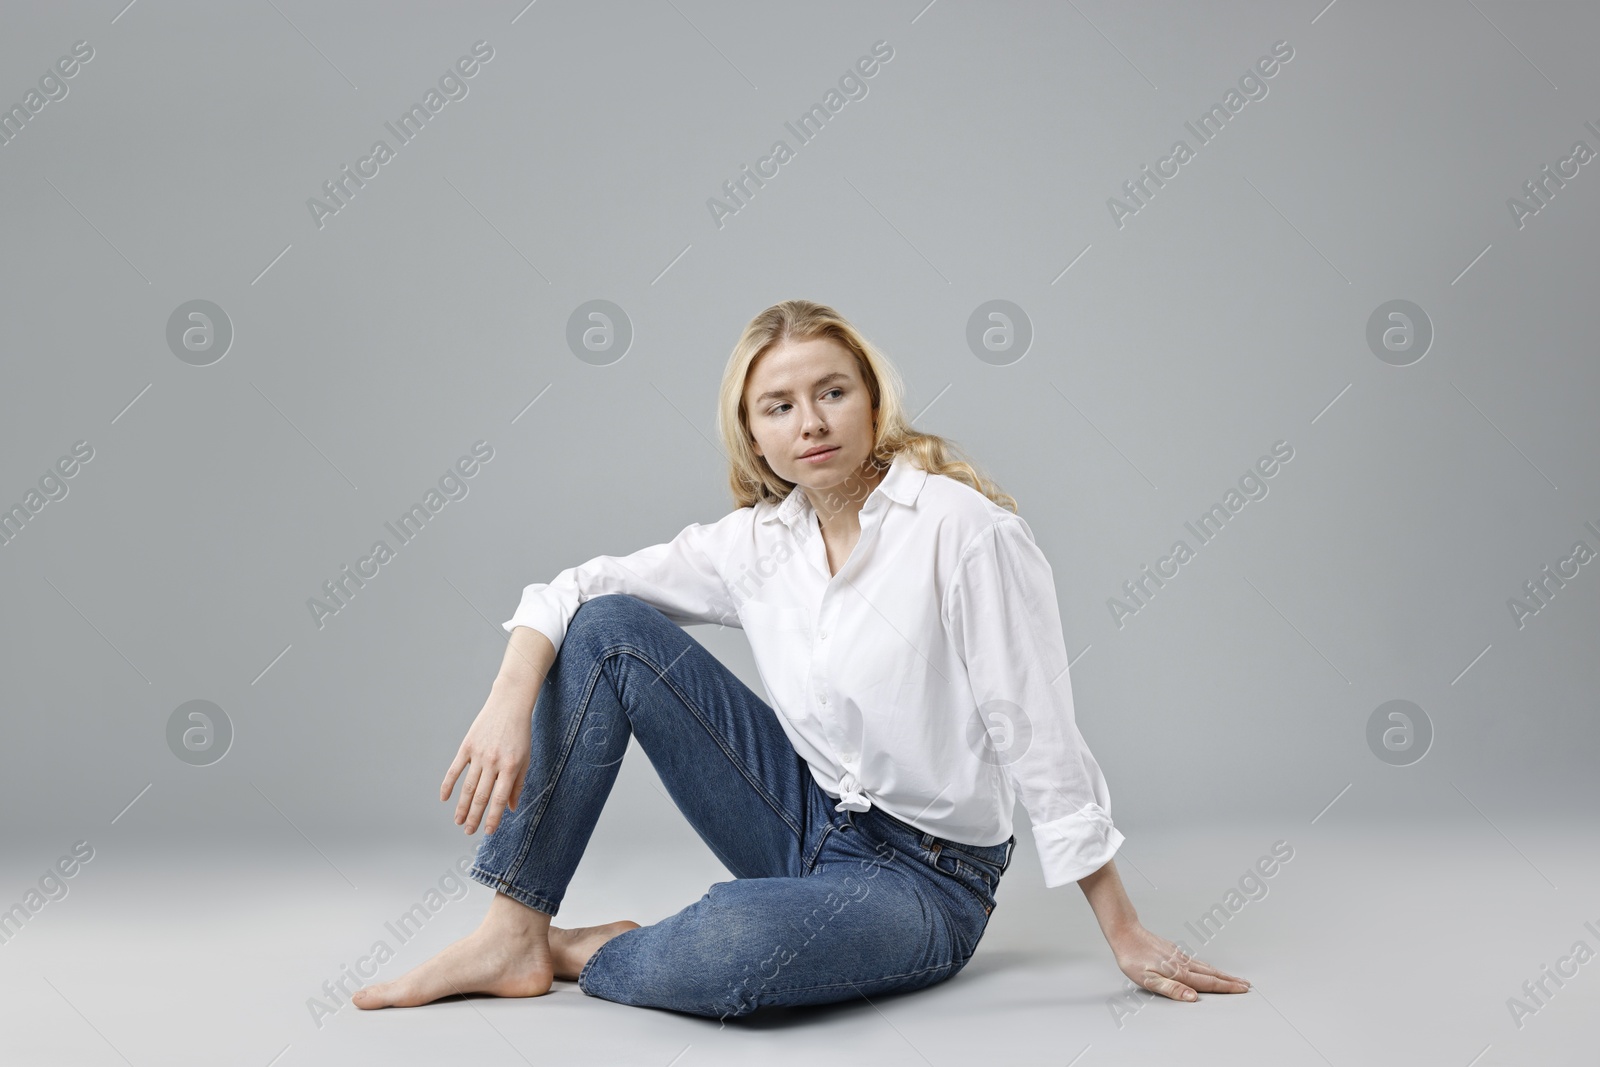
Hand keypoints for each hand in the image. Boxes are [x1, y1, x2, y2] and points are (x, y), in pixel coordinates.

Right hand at [440, 683, 534, 834]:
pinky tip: (444, 798)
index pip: (500, 799)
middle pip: (481, 796)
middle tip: (469, 832)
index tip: (488, 831)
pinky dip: (448, 785)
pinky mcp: (467, 746)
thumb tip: (511, 808)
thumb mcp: (526, 758)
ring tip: (458, 821)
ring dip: (462, 807)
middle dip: (474, 817)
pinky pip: (455, 769)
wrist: (509, 704)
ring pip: (467, 787)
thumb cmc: (520, 733)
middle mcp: (494, 762)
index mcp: (511, 767)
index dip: (493, 817)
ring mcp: (479, 754)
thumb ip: (519, 784)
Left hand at [1109, 923, 1250, 1000]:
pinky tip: (1209, 968)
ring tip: (1234, 978)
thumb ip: (1172, 990)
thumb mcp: (1148, 980)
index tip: (1242, 989)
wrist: (1125, 934)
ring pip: (1205, 967)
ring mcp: (1179, 956)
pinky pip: (1197, 961)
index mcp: (1178, 973)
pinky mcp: (1174, 951)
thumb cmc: (1133, 959)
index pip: (1207, 983)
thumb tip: (1193, 998)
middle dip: (1230, 981)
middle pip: (1211, 974)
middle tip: (1246, 985)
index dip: (1226, 987)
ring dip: (1222, 974)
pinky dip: (1209, 967)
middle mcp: (1182, 963)